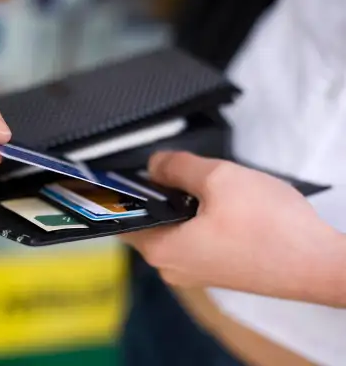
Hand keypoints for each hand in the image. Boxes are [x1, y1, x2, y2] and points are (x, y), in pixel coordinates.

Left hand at [121, 152, 344, 304]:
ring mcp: (197, 273)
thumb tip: (154, 165)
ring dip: (182, 205)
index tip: (117, 174)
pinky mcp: (219, 271)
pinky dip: (199, 219)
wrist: (321, 263)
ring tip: (204, 183)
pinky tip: (221, 203)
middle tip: (173, 169)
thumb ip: (177, 167)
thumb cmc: (269, 225)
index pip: (121, 221)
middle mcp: (173, 268)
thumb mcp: (218, 179)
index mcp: (163, 251)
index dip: (117, 195)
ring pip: (174, 230)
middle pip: (149, 223)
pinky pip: (195, 240)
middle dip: (157, 194)